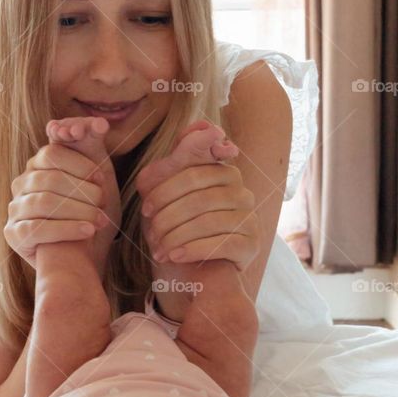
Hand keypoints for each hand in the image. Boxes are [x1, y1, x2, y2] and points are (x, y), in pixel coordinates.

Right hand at [4, 135, 110, 269]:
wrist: (89, 252)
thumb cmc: (92, 209)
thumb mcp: (96, 174)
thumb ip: (93, 143)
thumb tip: (98, 122)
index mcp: (38, 164)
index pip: (52, 153)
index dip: (79, 164)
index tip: (101, 178)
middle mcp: (21, 183)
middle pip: (49, 178)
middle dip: (82, 190)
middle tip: (103, 202)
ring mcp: (14, 208)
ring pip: (44, 202)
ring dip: (78, 210)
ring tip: (100, 220)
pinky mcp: (14, 234)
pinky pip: (37, 228)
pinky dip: (67, 229)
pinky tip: (87, 231)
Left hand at [137, 121, 259, 272]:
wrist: (187, 270)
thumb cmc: (175, 227)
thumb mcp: (165, 192)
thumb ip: (176, 160)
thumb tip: (205, 126)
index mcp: (221, 172)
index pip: (193, 171)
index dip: (165, 189)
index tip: (146, 209)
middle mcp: (241, 192)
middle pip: (199, 197)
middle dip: (168, 217)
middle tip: (150, 233)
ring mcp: (249, 218)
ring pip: (209, 221)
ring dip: (177, 236)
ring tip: (159, 249)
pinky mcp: (251, 244)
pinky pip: (222, 243)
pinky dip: (193, 250)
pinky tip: (175, 256)